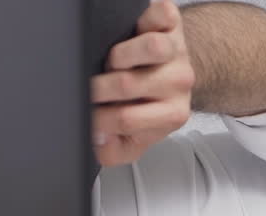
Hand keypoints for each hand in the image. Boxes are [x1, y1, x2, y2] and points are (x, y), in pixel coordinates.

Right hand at [91, 0, 193, 166]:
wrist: (174, 73)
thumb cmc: (150, 104)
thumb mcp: (133, 138)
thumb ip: (113, 150)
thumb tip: (95, 139)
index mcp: (171, 115)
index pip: (125, 120)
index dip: (97, 117)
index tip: (86, 114)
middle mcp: (178, 83)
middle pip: (128, 84)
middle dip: (98, 87)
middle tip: (94, 87)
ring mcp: (177, 52)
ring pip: (151, 48)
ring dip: (120, 54)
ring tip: (112, 61)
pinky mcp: (172, 24)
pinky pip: (160, 16)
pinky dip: (144, 19)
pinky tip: (132, 31)